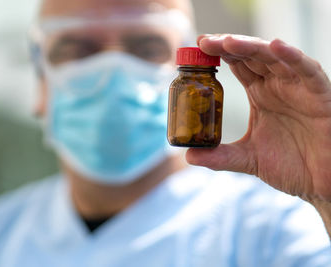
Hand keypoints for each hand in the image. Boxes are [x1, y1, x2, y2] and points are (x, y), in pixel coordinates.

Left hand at [186, 34, 330, 201]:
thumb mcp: (247, 159)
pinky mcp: (319, 95)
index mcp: (260, 94)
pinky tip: (275, 46)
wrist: (321, 183)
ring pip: (275, 58)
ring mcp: (298, 88)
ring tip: (228, 42)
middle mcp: (277, 86)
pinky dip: (293, 57)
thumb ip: (220, 157)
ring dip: (252, 47)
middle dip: (228, 46)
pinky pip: (308, 71)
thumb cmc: (291, 166)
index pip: (238, 66)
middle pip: (252, 56)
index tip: (198, 46)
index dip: (219, 54)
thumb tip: (188, 156)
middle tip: (205, 42)